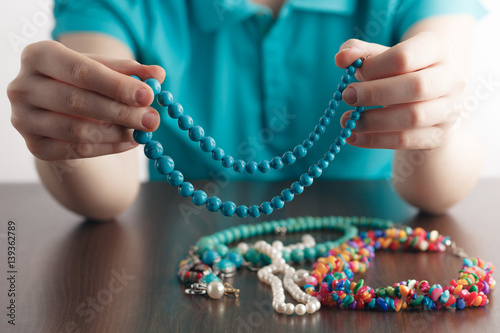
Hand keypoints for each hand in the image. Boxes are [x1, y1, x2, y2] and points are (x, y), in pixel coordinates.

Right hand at [8, 40, 164, 160]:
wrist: (62, 112)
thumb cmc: (85, 84)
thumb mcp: (105, 71)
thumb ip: (131, 71)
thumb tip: (158, 73)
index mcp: (38, 55)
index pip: (80, 71)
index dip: (116, 84)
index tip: (148, 94)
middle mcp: (23, 86)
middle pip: (77, 101)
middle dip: (121, 111)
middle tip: (152, 119)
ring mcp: (24, 119)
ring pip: (77, 130)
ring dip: (117, 132)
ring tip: (143, 131)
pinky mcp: (35, 146)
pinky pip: (77, 150)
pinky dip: (109, 147)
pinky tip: (130, 142)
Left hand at [335, 32, 465, 149]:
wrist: (426, 110)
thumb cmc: (398, 77)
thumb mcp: (381, 60)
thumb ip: (361, 53)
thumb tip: (341, 57)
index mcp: (436, 49)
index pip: (405, 56)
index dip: (375, 66)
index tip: (353, 71)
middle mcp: (451, 78)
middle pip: (416, 86)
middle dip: (375, 93)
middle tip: (346, 96)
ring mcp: (449, 110)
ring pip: (413, 117)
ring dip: (373, 120)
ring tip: (346, 120)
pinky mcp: (439, 136)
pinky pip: (406, 140)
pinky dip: (375, 140)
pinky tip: (353, 137)